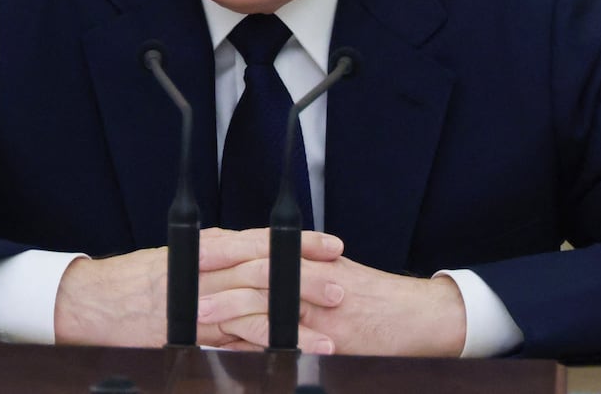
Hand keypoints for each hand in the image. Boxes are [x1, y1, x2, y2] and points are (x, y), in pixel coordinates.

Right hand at [52, 227, 342, 348]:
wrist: (93, 302)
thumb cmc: (134, 281)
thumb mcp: (179, 258)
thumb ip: (215, 260)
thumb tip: (253, 257)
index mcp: (206, 249)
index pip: (262, 242)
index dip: (299, 244)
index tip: (332, 246)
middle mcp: (206, 272)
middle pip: (266, 272)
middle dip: (305, 279)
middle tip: (341, 285)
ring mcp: (199, 304)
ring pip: (256, 307)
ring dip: (294, 319)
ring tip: (329, 328)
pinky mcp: (192, 333)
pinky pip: (235, 340)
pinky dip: (266, 346)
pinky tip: (292, 354)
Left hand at [200, 250, 466, 355]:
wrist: (418, 314)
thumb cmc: (375, 297)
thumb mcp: (335, 273)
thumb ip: (300, 272)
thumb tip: (263, 273)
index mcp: (308, 260)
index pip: (258, 251)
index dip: (223, 253)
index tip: (191, 256)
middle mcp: (310, 278)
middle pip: (254, 274)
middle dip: (217, 282)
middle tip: (183, 289)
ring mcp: (318, 307)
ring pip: (265, 305)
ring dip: (229, 312)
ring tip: (199, 319)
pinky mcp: (328, 335)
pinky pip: (289, 338)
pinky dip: (261, 343)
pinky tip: (238, 350)